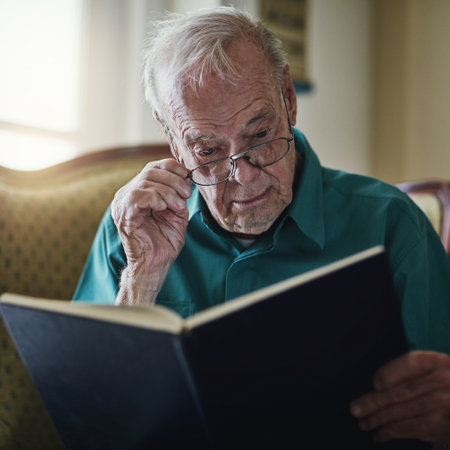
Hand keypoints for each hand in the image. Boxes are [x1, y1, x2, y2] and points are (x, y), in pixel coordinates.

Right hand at [112, 159, 191, 304]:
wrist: (156, 264)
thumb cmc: (165, 241)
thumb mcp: (177, 212)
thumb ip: (178, 194)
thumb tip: (186, 177)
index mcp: (138, 191)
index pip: (152, 167)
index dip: (172, 167)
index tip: (188, 177)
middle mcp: (127, 195)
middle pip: (150, 171)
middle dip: (174, 180)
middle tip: (186, 194)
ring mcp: (122, 205)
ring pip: (145, 182)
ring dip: (168, 191)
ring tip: (178, 205)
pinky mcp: (123, 216)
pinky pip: (137, 196)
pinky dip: (155, 198)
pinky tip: (163, 208)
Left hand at [350, 350, 449, 444]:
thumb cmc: (433, 378)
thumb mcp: (424, 366)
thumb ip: (403, 370)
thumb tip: (376, 386)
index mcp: (434, 362)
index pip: (410, 363)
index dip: (391, 374)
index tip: (375, 384)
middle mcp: (442, 381)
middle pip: (404, 392)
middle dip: (376, 403)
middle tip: (355, 410)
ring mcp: (445, 405)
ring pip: (407, 413)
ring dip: (381, 421)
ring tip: (363, 423)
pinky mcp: (443, 426)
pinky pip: (414, 429)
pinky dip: (393, 433)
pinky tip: (380, 434)